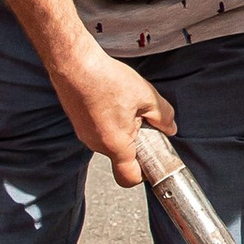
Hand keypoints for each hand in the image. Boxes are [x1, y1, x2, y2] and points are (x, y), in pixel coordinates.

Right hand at [53, 44, 178, 182]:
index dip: (143, 173)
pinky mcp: (78, 122)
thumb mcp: (146, 96)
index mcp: (115, 145)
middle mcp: (96, 145)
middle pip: (121, 157)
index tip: (153, 159)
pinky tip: (112, 99)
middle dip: (136, 143)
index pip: (129, 179)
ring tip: (124, 104)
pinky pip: (99, 130)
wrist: (73, 64)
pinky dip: (109, 120)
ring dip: (122, 130)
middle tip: (142, 119)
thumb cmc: (105, 79)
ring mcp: (84, 134)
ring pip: (110, 141)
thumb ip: (163, 116)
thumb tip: (170, 127)